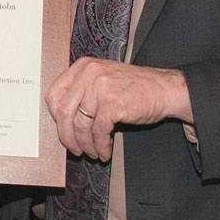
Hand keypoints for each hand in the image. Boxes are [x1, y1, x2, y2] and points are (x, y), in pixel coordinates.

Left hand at [45, 58, 192, 160]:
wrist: (165, 90)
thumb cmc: (134, 88)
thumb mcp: (102, 80)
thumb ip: (82, 91)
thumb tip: (62, 121)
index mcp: (83, 67)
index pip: (54, 95)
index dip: (55, 117)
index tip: (62, 130)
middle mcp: (89, 74)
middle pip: (63, 112)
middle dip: (66, 136)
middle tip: (73, 149)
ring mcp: (101, 88)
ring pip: (80, 125)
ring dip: (85, 145)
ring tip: (91, 152)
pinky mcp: (113, 104)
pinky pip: (98, 132)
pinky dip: (100, 146)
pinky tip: (104, 152)